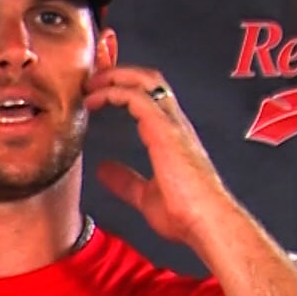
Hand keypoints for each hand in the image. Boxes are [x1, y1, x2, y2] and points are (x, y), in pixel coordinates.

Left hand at [83, 67, 227, 246]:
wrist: (207, 222)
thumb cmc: (186, 215)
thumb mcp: (145, 195)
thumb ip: (125, 180)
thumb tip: (104, 170)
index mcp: (171, 136)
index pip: (149, 97)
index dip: (123, 88)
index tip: (97, 94)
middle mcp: (174, 124)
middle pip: (148, 78)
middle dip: (117, 73)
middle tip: (91, 81)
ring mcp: (171, 124)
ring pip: (143, 80)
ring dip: (112, 77)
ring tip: (89, 85)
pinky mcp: (164, 130)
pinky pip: (135, 97)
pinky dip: (112, 92)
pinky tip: (94, 101)